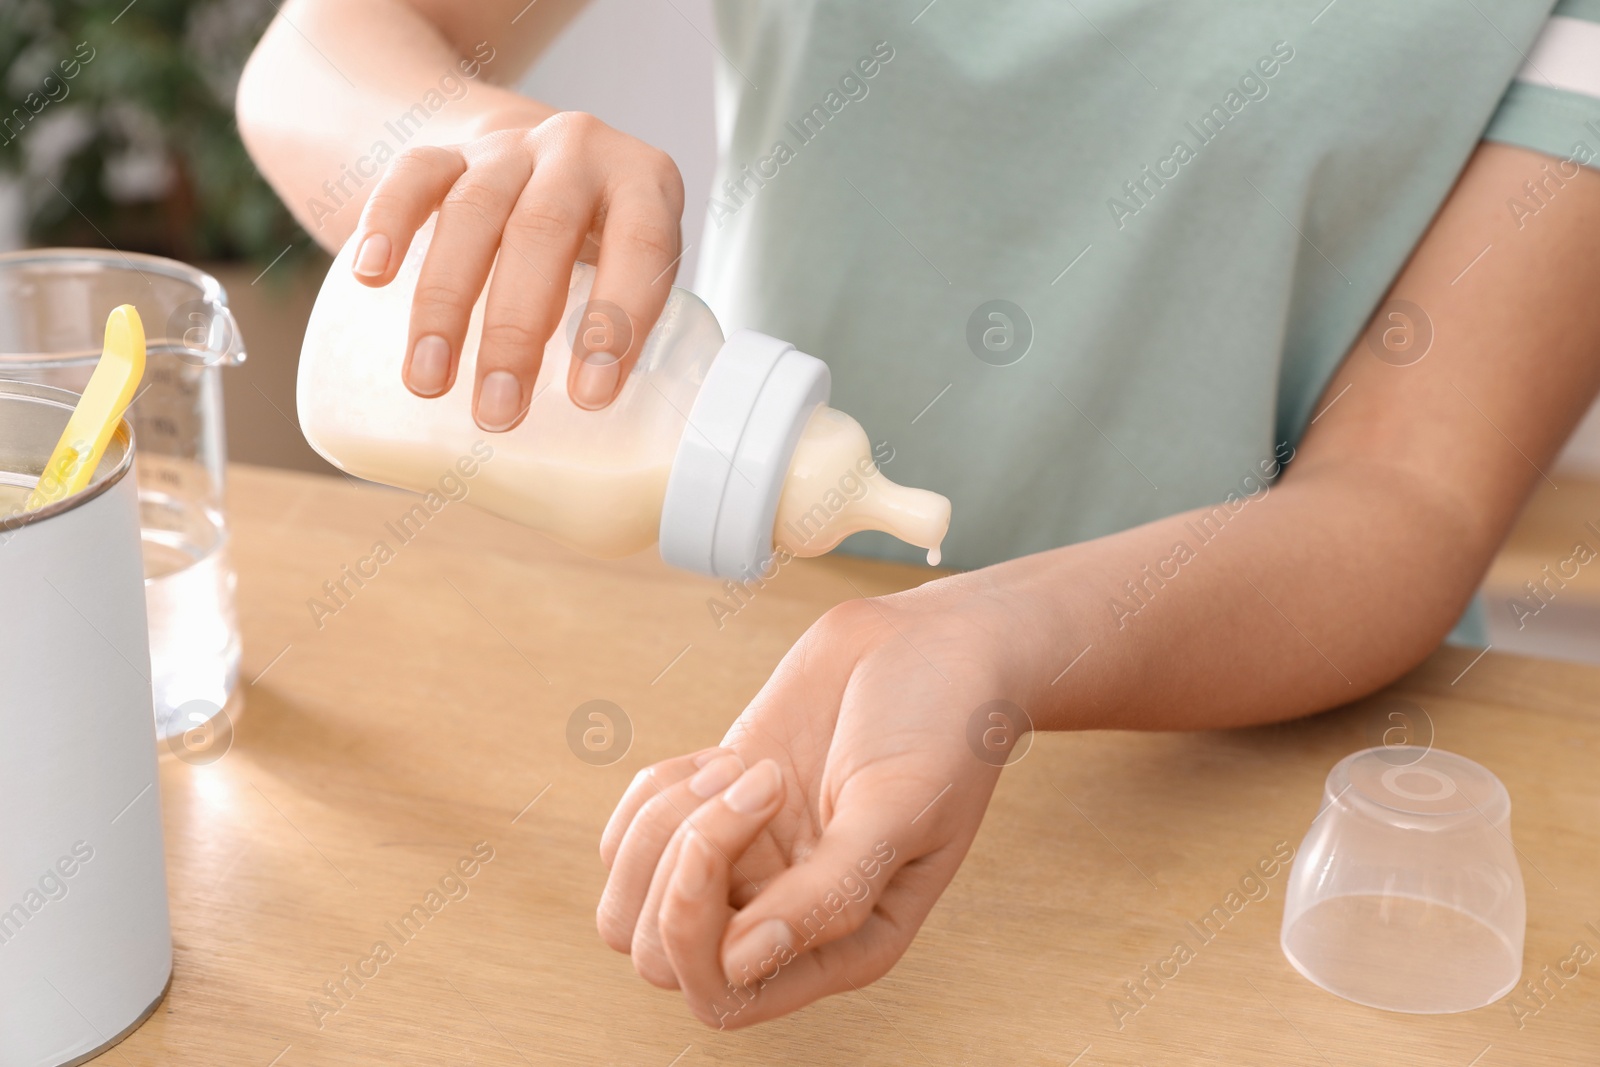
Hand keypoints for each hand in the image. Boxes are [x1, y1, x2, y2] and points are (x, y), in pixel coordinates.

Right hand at [347, 111, 684, 427]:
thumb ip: (631, 343)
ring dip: (445, 303)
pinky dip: (387, 224)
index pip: (641, 248)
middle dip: (516, 330)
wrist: (540, 161)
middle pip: (543, 233)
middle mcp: (580, 152)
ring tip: (428, 382)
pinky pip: (411, 174)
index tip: (589, 398)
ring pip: (471, 213)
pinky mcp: (445, 147)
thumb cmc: (601, 246)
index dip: (618, 321)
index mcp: (645, 185)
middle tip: (498, 411)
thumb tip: (608, 475)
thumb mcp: (636, 274)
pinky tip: (370, 279)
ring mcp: (508, 147)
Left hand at [596, 576, 1029, 1026]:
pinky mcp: (712, 812)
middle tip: (758, 785)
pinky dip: (655, 792)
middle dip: (679, 866)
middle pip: (660, 952)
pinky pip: (630, 836)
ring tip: (745, 769)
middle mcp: (785, 919)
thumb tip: (741, 963)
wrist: (931, 643)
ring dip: (665, 824)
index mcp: (844, 945)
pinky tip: (722, 758)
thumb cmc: (941, 726)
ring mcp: (743, 867)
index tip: (716, 841)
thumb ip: (831, 893)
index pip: (722, 996)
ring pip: (632, 898)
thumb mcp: (900, 808)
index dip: (691, 936)